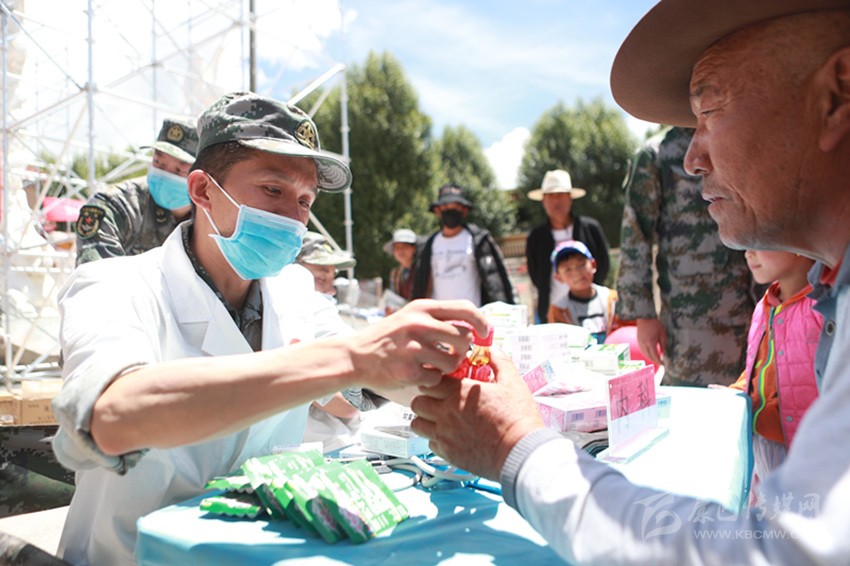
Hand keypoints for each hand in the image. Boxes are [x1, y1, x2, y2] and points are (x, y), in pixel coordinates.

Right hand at [349, 299, 488, 391]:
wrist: (356, 356)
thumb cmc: (388, 337)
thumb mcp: (410, 317)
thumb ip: (437, 319)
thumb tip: (472, 326)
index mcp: (422, 308)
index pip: (465, 309)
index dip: (481, 322)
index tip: (485, 333)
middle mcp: (418, 324)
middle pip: (464, 338)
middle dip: (464, 349)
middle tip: (454, 354)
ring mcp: (413, 348)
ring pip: (453, 361)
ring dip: (448, 367)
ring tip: (433, 364)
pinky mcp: (408, 370)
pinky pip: (436, 377)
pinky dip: (431, 379)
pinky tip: (418, 373)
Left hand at [410, 349, 543, 480]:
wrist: (520, 452)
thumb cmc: (518, 419)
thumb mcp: (513, 382)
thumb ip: (499, 361)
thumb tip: (491, 349)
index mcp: (459, 392)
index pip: (430, 381)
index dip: (435, 380)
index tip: (444, 382)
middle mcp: (446, 413)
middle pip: (418, 401)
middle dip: (426, 398)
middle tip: (439, 399)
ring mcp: (444, 434)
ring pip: (417, 424)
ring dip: (425, 419)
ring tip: (440, 418)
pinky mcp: (448, 453)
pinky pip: (429, 443)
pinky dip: (435, 438)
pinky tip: (449, 435)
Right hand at [636, 318, 665, 367]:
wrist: (645, 316)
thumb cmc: (655, 324)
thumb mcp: (662, 333)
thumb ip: (663, 344)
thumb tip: (665, 353)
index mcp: (651, 343)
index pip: (655, 356)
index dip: (659, 361)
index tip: (663, 364)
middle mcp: (644, 344)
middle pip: (649, 356)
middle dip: (654, 361)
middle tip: (660, 363)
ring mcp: (640, 342)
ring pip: (644, 353)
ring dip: (650, 358)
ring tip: (655, 359)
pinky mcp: (638, 340)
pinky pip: (642, 349)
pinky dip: (646, 353)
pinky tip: (649, 353)